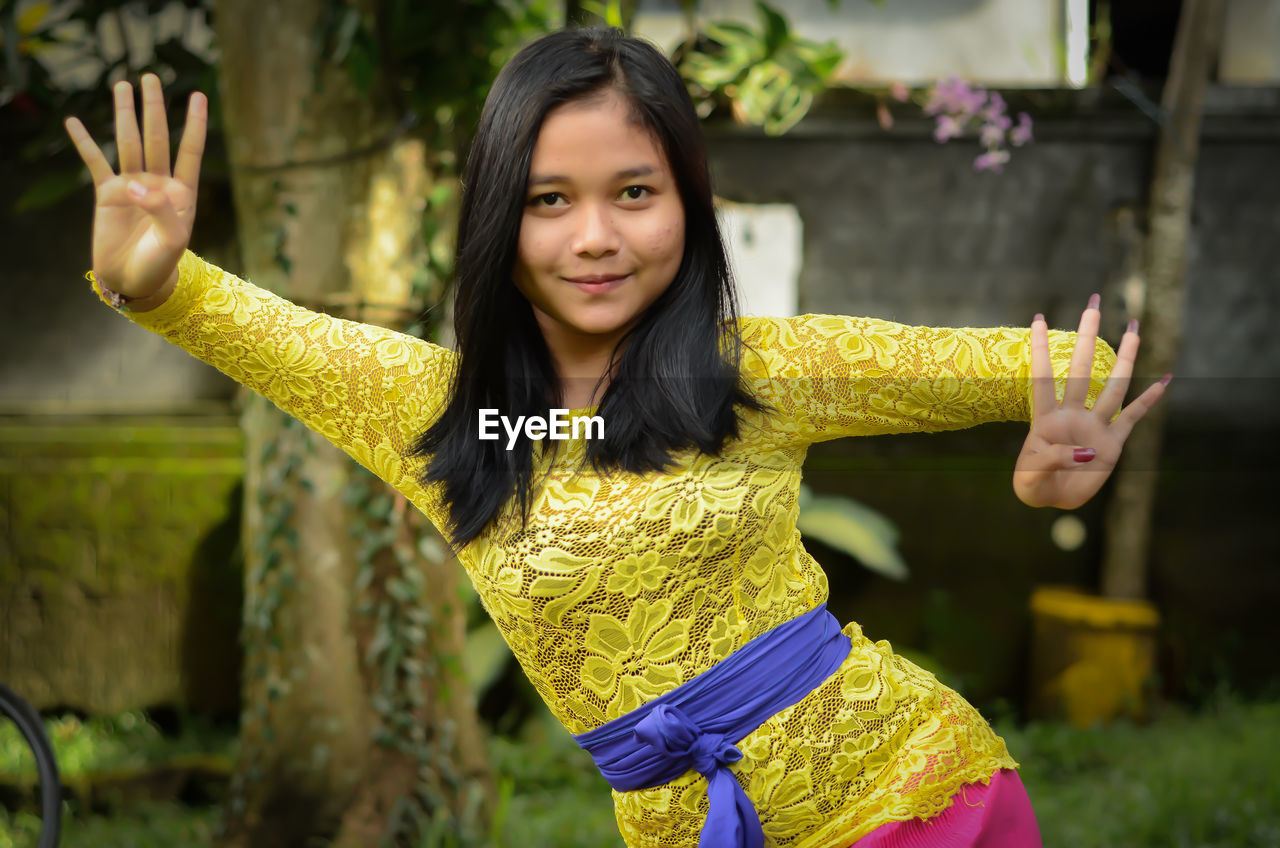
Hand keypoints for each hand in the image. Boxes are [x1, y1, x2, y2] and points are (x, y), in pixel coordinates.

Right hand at [63, 73, 206, 298]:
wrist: (133, 280)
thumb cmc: (160, 263)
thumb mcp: (170, 240)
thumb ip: (160, 210)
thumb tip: (134, 184)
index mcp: (182, 193)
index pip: (189, 151)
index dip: (195, 123)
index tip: (199, 96)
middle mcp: (158, 184)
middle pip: (156, 138)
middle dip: (154, 108)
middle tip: (149, 77)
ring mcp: (132, 186)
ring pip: (128, 143)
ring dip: (124, 115)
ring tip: (122, 86)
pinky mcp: (107, 194)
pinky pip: (95, 163)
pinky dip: (85, 142)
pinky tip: (75, 122)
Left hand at [1013, 294, 1169, 509]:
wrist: (1052, 500)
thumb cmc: (1034, 486)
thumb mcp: (1030, 478)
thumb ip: (1051, 460)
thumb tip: (1085, 452)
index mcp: (1046, 419)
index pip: (1042, 377)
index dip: (1040, 349)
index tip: (1037, 318)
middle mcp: (1073, 415)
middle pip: (1082, 369)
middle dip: (1087, 336)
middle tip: (1094, 303)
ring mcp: (1094, 426)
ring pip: (1113, 386)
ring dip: (1124, 357)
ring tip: (1133, 328)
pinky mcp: (1112, 444)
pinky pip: (1133, 417)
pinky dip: (1149, 400)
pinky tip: (1163, 379)